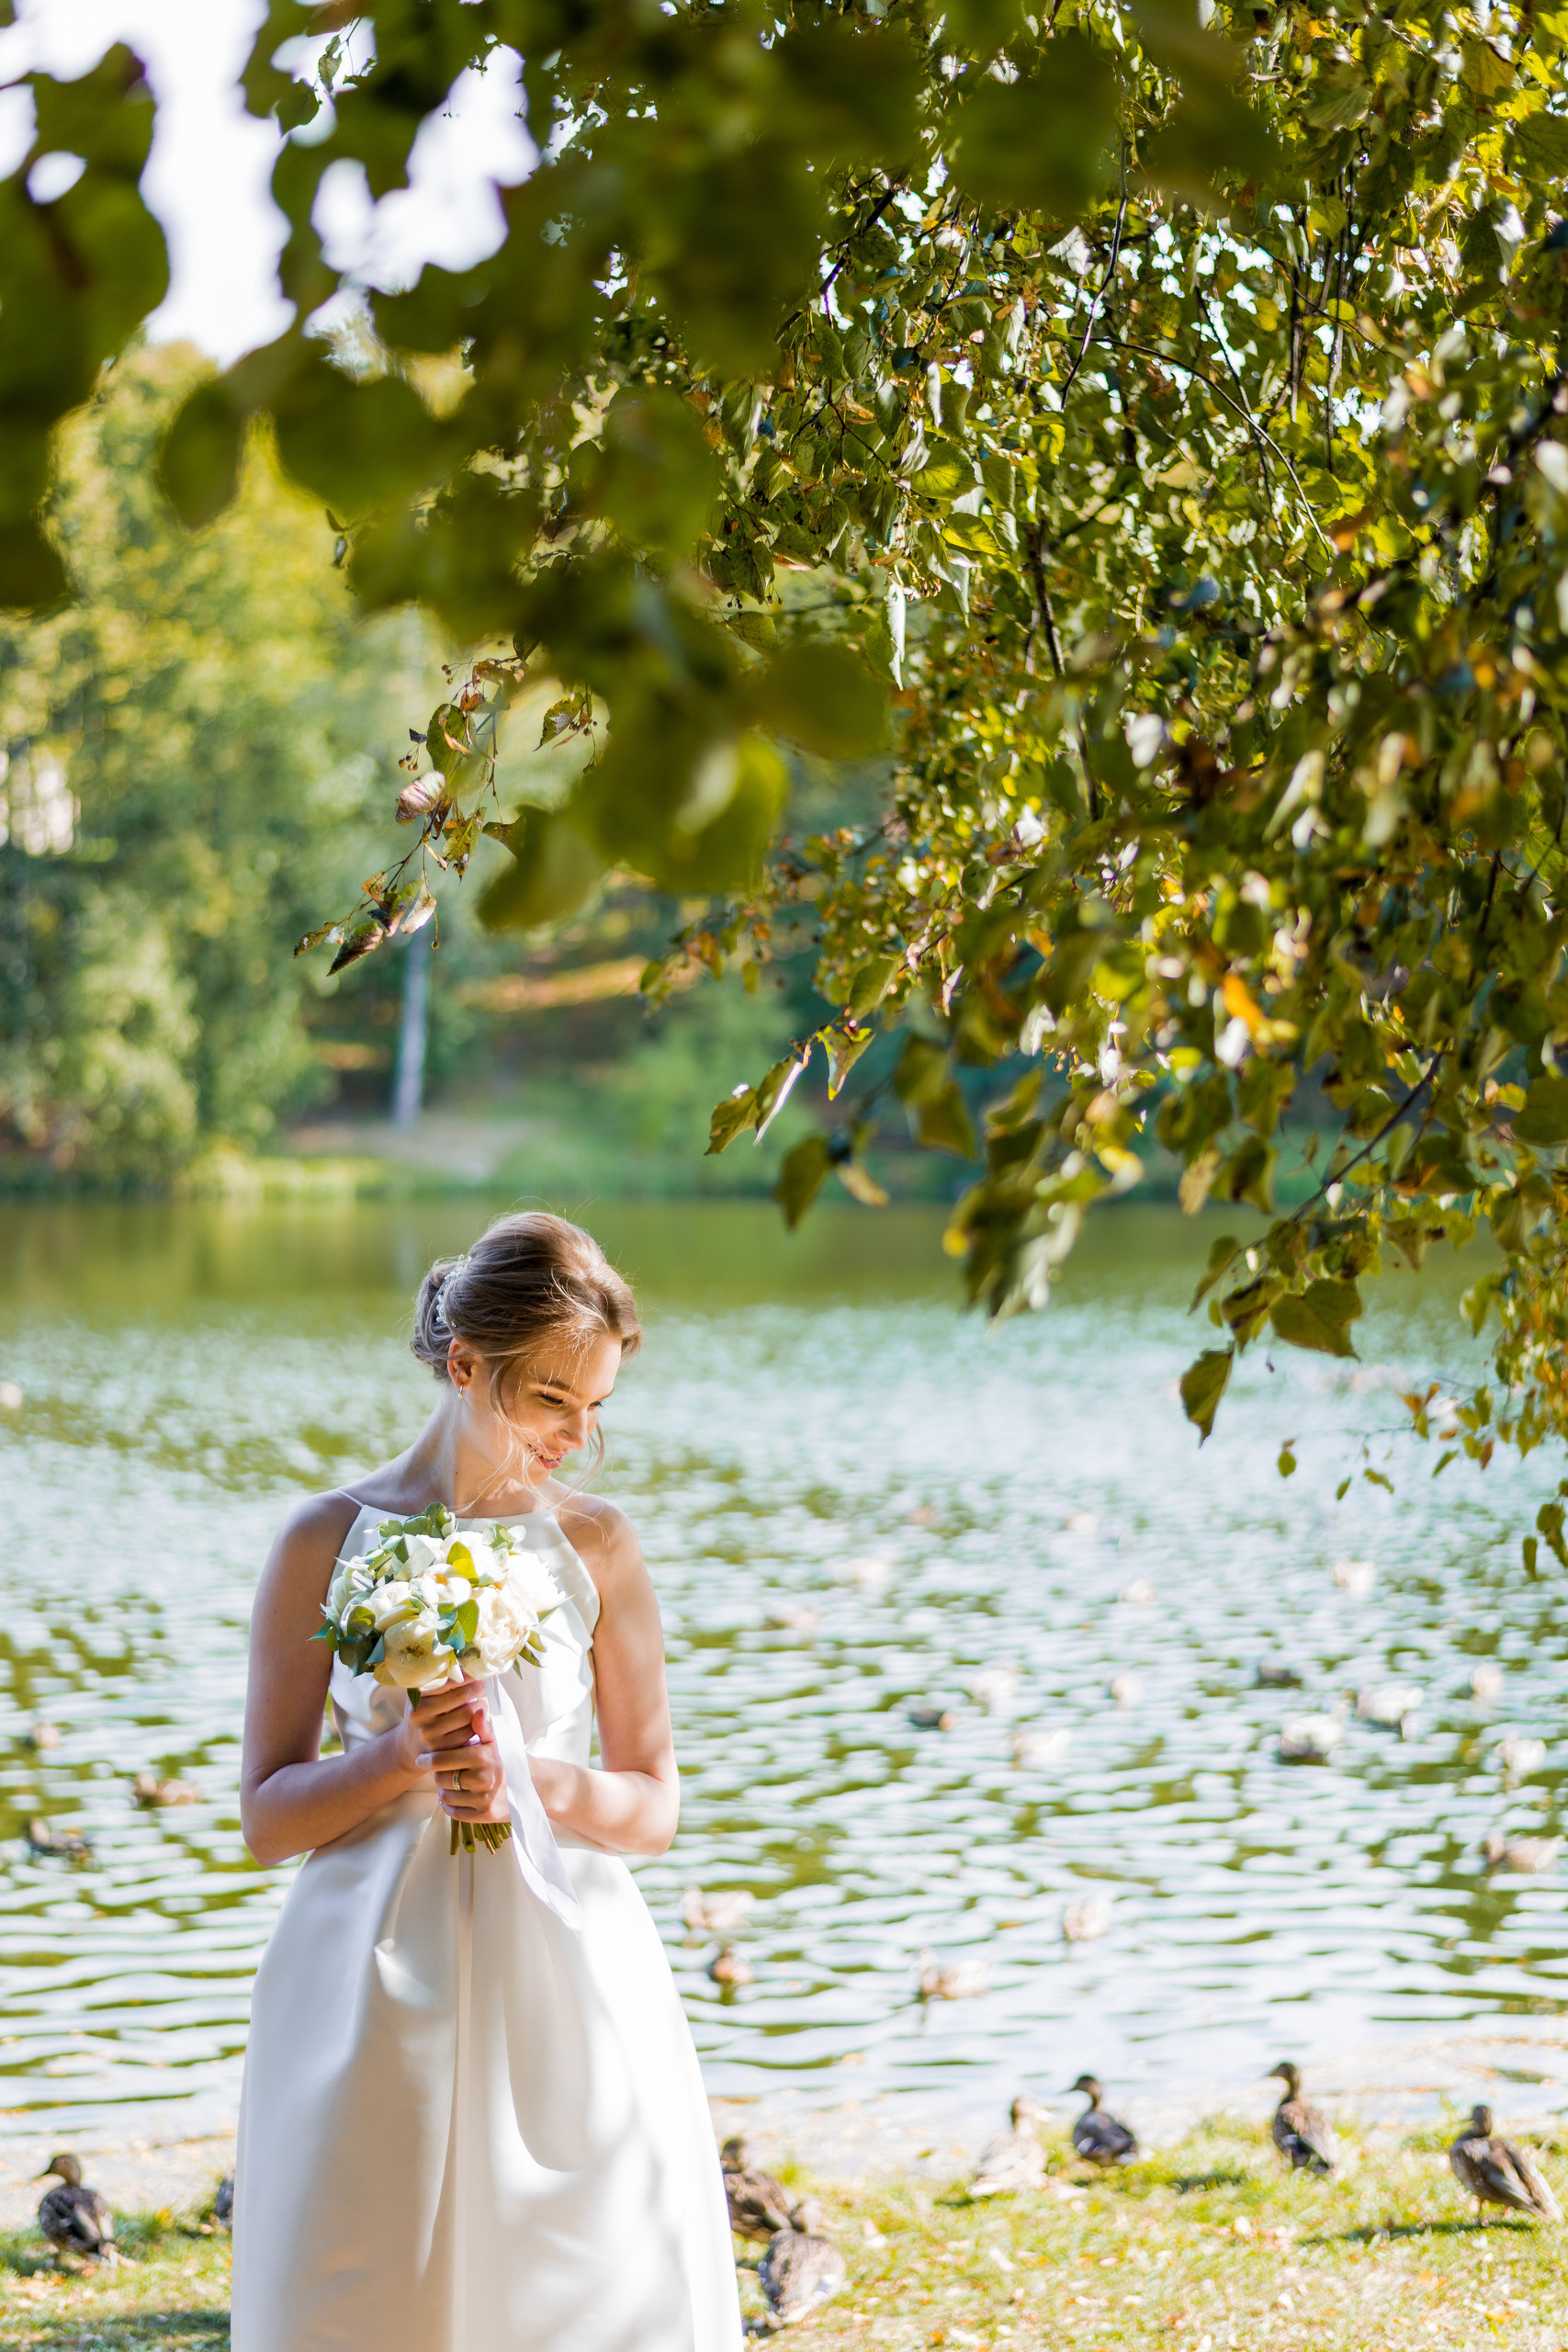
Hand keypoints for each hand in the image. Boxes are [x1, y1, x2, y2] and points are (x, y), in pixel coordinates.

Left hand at [399, 1679, 508, 1823]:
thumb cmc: (507, 1759)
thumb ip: (484, 1727)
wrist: (531, 1784)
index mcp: (484, 1757)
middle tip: (439, 1771)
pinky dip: (449, 1806)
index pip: (443, 1759)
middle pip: (441, 1779)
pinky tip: (452, 1796)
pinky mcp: (485, 1815)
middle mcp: (484, 1779)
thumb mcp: (497, 1741)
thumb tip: (478, 1711)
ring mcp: (485, 1799)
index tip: (420, 1758)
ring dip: (442, 1790)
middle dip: (437, 1775)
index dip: (429, 1759)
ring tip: (448, 1782)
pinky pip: (454, 1812)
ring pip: (446, 1796)